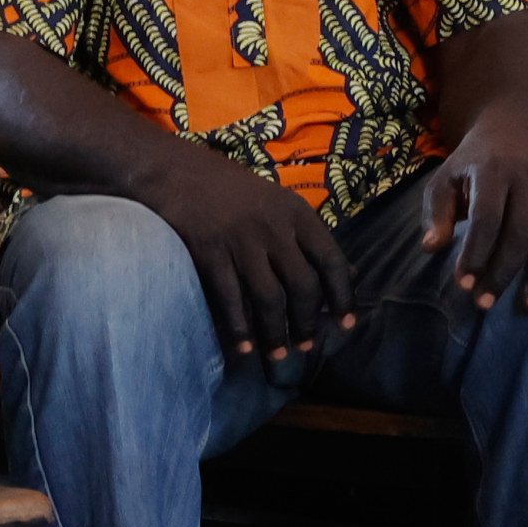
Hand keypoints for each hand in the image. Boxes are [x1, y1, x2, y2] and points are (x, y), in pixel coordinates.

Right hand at [137, 152, 357, 373]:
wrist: (174, 170)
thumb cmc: (233, 192)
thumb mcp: (280, 205)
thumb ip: (311, 239)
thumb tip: (353, 274)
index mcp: (297, 213)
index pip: (331, 260)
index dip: (343, 296)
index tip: (346, 325)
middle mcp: (273, 227)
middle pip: (302, 285)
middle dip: (307, 323)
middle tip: (307, 347)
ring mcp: (240, 239)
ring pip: (269, 298)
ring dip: (277, 333)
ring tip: (279, 356)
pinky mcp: (208, 251)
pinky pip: (230, 298)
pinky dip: (239, 328)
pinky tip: (244, 347)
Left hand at [420, 117, 527, 310]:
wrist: (513, 127)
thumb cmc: (474, 164)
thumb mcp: (445, 179)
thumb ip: (436, 212)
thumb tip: (431, 248)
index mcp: (493, 171)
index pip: (486, 218)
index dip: (476, 253)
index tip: (464, 285)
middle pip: (521, 232)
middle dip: (503, 271)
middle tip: (487, 303)